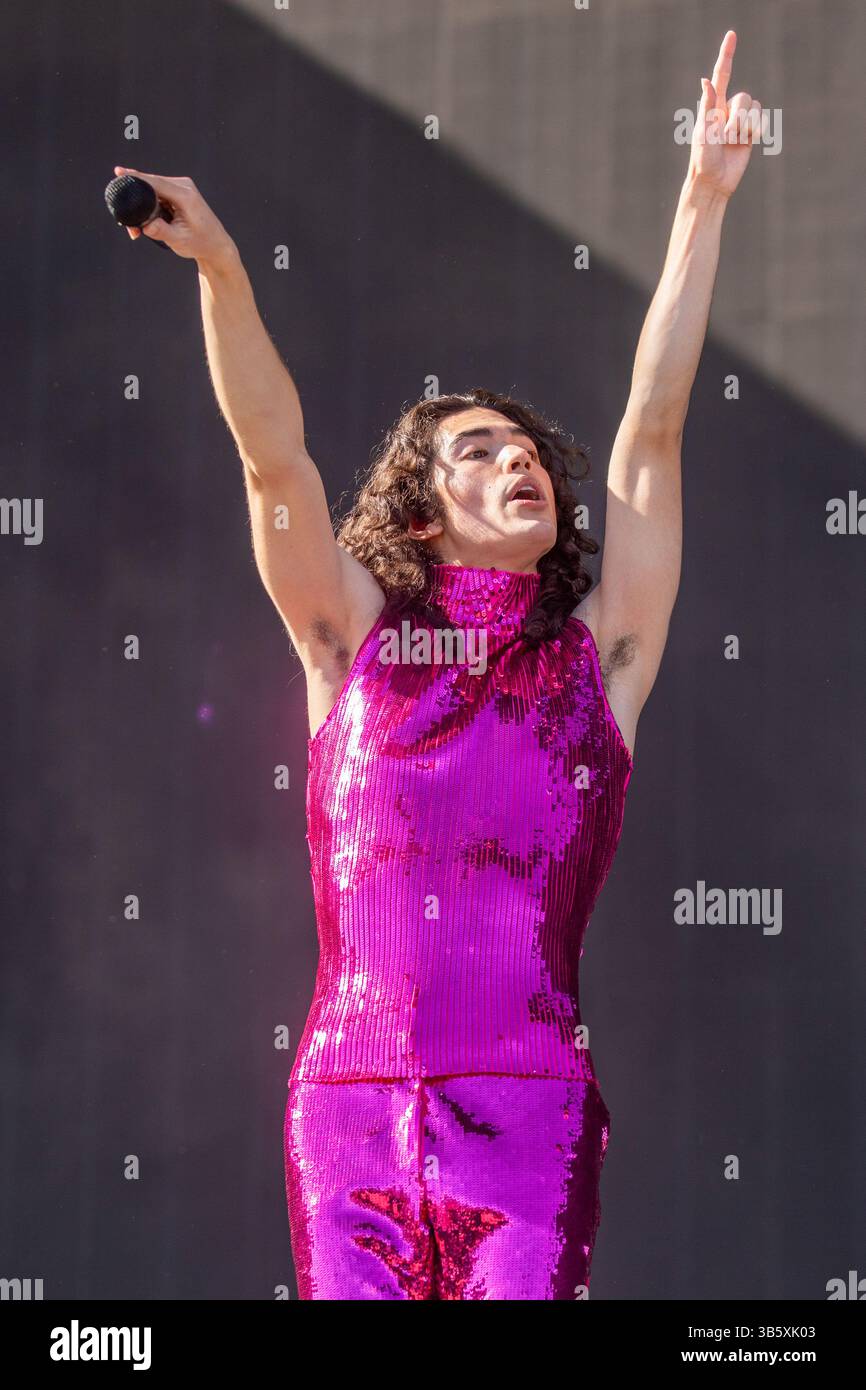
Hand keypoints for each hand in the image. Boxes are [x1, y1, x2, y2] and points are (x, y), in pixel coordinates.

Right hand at [112, 166, 236, 267]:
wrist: (215, 245)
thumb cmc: (200, 243)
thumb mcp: (179, 240)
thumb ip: (161, 231)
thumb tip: (144, 226)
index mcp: (185, 195)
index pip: (155, 183)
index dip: (135, 177)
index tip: (118, 172)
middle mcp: (184, 186)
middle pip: (151, 185)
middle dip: (137, 201)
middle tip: (130, 228)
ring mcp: (181, 187)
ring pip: (152, 190)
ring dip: (143, 206)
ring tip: (139, 231)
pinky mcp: (177, 192)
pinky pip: (157, 194)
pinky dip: (150, 207)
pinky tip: (148, 223)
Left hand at [689, 31, 761, 200]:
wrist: (714, 181)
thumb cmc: (703, 158)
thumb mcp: (704, 131)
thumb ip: (708, 106)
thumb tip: (706, 80)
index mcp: (713, 106)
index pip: (721, 74)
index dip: (727, 55)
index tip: (732, 35)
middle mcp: (726, 109)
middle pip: (743, 97)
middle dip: (738, 118)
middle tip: (725, 137)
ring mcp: (739, 120)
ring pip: (754, 107)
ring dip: (745, 126)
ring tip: (733, 141)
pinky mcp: (750, 132)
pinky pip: (760, 119)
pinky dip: (755, 131)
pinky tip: (745, 143)